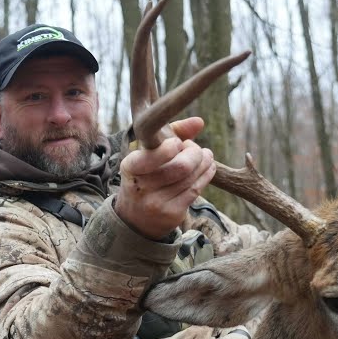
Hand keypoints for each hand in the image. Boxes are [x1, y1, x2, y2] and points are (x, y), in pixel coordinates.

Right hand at [115, 116, 215, 240]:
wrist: (135, 217)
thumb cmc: (145, 174)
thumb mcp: (148, 153)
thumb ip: (172, 132)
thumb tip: (200, 122)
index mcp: (130, 167)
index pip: (152, 157)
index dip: (171, 147)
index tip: (178, 142)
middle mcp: (141, 187)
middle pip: (181, 166)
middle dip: (195, 152)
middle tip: (195, 149)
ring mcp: (156, 203)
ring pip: (191, 178)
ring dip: (204, 162)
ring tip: (205, 155)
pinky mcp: (172, 214)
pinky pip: (196, 190)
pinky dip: (206, 174)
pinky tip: (208, 167)